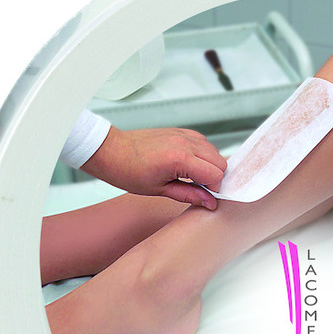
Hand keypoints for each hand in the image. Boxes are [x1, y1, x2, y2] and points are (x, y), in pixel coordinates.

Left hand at [82, 126, 226, 208]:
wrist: (112, 151)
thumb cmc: (129, 171)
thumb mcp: (160, 190)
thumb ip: (190, 195)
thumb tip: (210, 202)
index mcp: (179, 159)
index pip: (216, 174)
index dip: (214, 188)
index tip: (206, 195)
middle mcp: (184, 143)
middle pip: (221, 162)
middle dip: (215, 177)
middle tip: (200, 187)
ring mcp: (183, 134)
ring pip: (214, 151)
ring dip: (210, 165)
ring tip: (192, 176)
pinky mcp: (180, 131)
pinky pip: (203, 142)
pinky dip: (203, 154)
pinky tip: (189, 164)